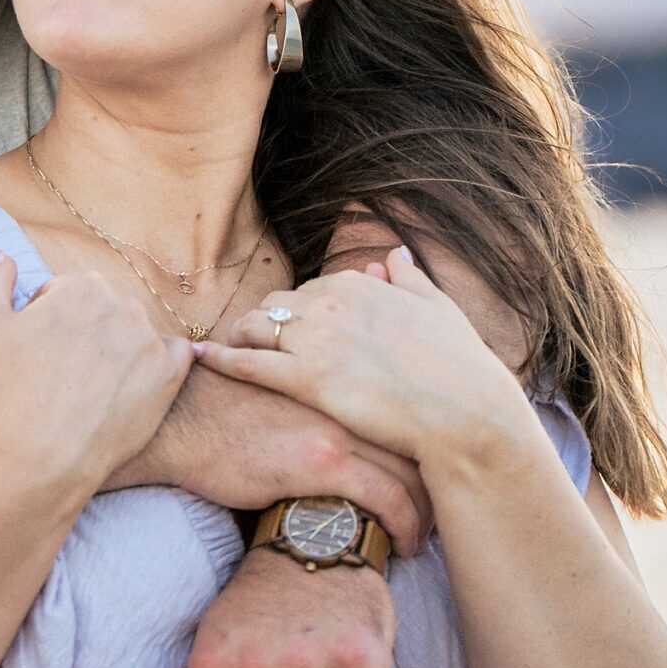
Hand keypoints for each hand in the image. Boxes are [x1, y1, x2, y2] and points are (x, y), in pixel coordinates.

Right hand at [0, 255, 193, 488]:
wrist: (45, 452)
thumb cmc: (10, 389)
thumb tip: (4, 257)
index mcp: (82, 286)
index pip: (63, 293)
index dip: (43, 320)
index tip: (33, 350)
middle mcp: (123, 305)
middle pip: (101, 310)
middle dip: (82, 331)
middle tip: (58, 370)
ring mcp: (150, 341)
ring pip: (133, 332)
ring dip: (115, 347)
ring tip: (89, 384)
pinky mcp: (169, 377)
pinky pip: (175, 355)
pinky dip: (159, 363)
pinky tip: (136, 380)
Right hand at [135, 365, 433, 554]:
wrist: (177, 424)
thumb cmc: (215, 416)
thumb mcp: (273, 397)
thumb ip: (313, 408)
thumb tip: (340, 442)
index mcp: (334, 383)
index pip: (402, 415)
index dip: (426, 449)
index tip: (434, 479)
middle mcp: (343, 400)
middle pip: (416, 441)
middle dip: (437, 481)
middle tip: (443, 513)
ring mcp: (336, 429)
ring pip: (412, 471)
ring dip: (428, 510)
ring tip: (426, 537)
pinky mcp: (322, 462)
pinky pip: (388, 498)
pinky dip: (405, 525)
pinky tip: (405, 545)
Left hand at [199, 247, 535, 466]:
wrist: (466, 413)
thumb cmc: (460, 367)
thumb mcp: (438, 309)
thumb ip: (410, 279)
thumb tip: (394, 254)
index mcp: (356, 285)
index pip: (309, 291)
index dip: (299, 313)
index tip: (293, 329)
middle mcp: (330, 304)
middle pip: (274, 307)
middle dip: (265, 325)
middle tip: (255, 344)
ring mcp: (316, 341)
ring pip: (255, 328)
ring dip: (240, 338)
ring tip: (227, 350)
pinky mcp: (306, 379)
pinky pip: (248, 364)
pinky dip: (220, 358)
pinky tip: (201, 358)